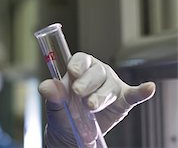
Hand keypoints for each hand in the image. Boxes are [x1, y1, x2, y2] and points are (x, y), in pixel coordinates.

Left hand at [38, 52, 155, 146]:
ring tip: (90, 106)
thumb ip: (52, 95)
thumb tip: (45, 86)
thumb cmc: (64, 114)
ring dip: (101, 96)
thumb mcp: (55, 106)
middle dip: (87, 82)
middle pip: (96, 71)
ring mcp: (110, 86)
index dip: (78, 64)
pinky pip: (133, 95)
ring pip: (109, 86)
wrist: (73, 134)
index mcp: (79, 69)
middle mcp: (96, 74)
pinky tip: (148, 88)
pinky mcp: (123, 100)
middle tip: (78, 93)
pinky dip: (141, 92)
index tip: (72, 72)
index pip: (81, 59)